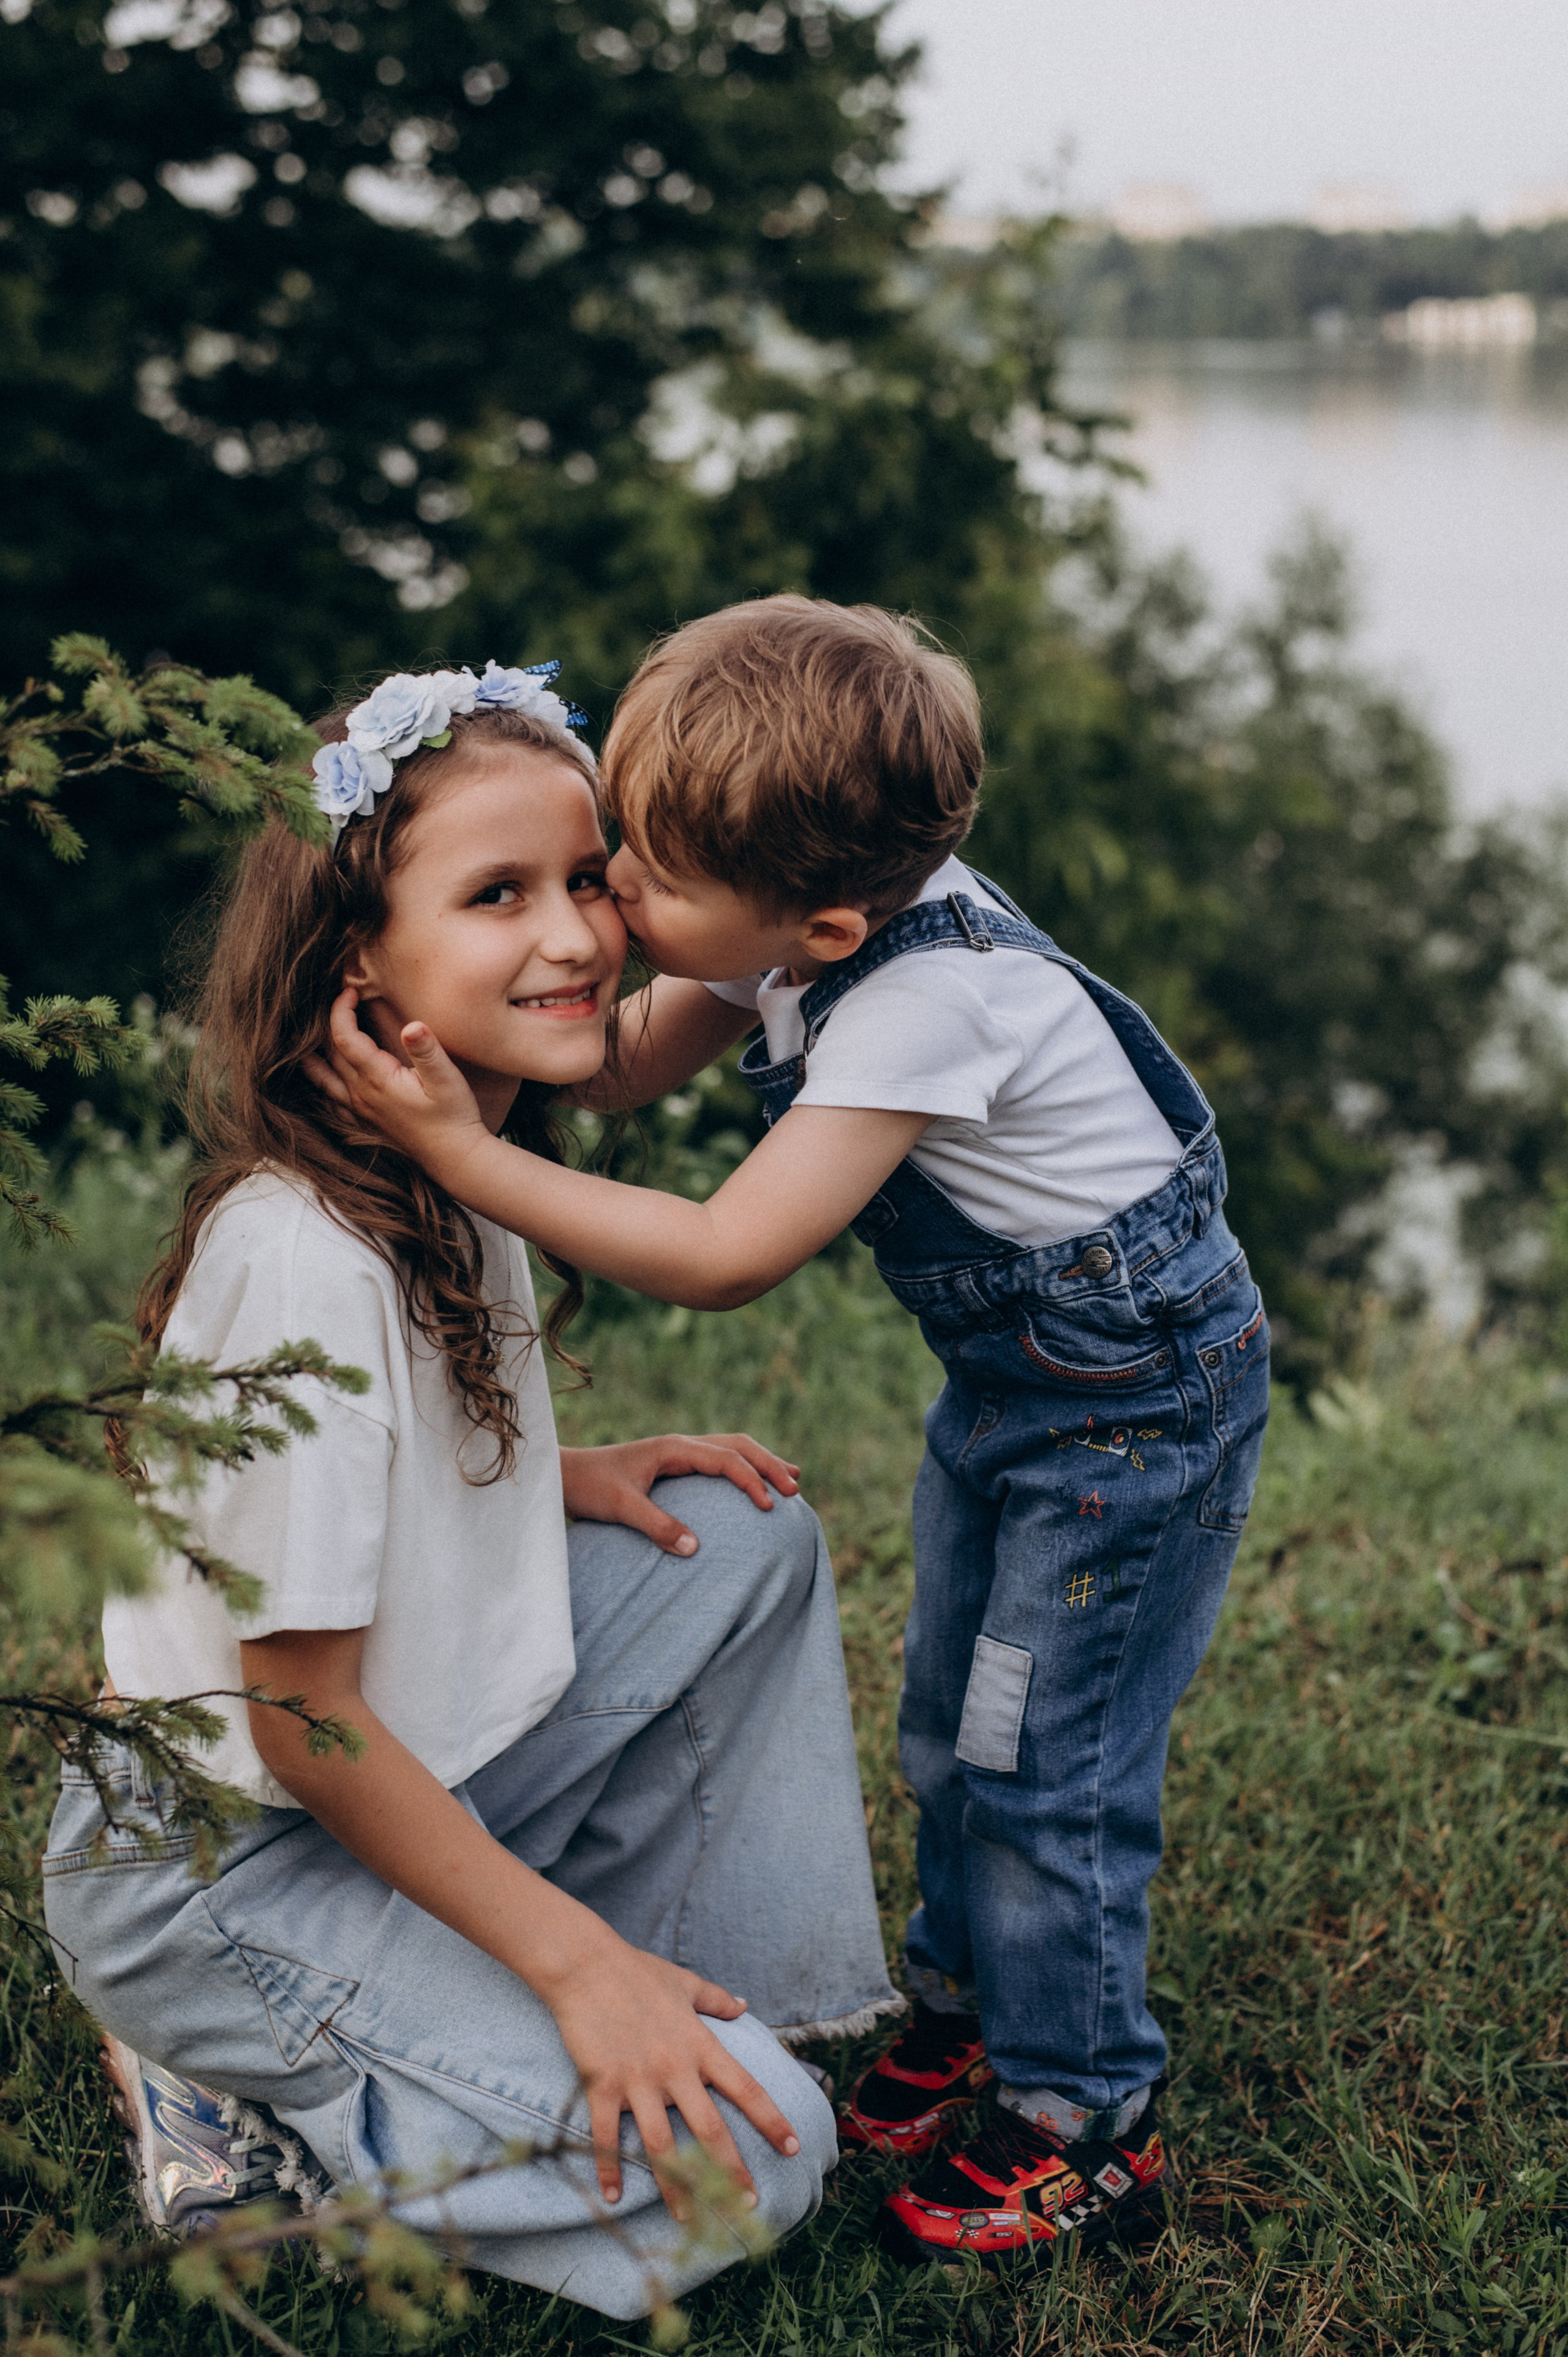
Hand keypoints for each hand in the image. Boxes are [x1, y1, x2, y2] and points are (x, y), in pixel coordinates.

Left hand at [305, 989, 488, 1179]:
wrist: (454, 1157)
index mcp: (377, 1078)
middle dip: (331, 1023)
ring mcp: (361, 1110)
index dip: (342, 1010)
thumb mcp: (446, 1079)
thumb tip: (413, 1025)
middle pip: (331, 1052)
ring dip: (315, 1053)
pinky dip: (321, 1083)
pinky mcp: (366, 1122)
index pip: (344, 1036)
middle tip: (339, 1001)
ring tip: (306, 1035)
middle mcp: (361, 1094)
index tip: (350, 990)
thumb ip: (426, 1050)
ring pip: (324, 1077)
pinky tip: (321, 1078)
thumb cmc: (454, 1116)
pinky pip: (332, 1099)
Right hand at [547, 1937, 800, 2212]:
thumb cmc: (636, 1970)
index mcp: (699, 2045)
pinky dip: (609, 2168)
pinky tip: (613, 2197)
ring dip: (677, 2187)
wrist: (585, 1964)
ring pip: (663, 2145)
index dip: (771, 2119)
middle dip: (731, 2172)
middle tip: (749, 2206)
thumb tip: (743, 2005)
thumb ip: (715, 1999)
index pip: (745, 2088)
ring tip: (690, 2222)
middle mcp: (674, 2068)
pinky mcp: (602, 2085)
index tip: (792, 2146)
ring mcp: (638, 2080)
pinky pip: (607, 2136)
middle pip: (710, 2130)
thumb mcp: (684, 1982)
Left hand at [559, 1435, 800, 1554]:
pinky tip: (751, 1483)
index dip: (751, 1480)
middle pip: (738, 1446)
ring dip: (761, 1462)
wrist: (563, 1476)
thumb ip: (657, 1526)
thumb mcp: (622, 1508)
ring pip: (732, 1448)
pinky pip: (718, 1460)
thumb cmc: (589, 1488)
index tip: (768, 1506)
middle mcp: (680, 1445)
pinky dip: (742, 1468)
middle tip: (794, 1489)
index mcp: (674, 1448)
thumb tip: (696, 1549)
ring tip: (791, 1478)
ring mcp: (678, 1452)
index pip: (727, 1459)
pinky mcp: (673, 1465)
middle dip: (769, 1465)